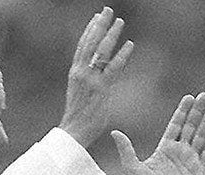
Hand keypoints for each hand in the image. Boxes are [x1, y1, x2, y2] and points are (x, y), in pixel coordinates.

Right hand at [59, 7, 134, 148]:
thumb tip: (98, 74)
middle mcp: (81, 72)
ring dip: (111, 35)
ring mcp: (90, 80)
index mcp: (75, 72)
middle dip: (100, 25)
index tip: (96, 17)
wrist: (74, 131)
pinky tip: (130, 44)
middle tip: (108, 10)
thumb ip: (88, 81)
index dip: (90, 30)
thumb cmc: (79, 117)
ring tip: (119, 21)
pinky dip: (122, 56)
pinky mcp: (101, 89)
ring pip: (101, 52)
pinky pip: (113, 69)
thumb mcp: (81, 94)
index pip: (83, 46)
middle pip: (91, 43)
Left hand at [110, 92, 204, 174]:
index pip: (176, 125)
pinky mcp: (200, 172)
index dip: (182, 112)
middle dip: (198, 111)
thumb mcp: (132, 168)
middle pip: (191, 127)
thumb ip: (126, 150)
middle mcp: (180, 153)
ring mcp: (191, 162)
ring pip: (201, 137)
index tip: (189, 97)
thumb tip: (115, 132)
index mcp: (165, 149)